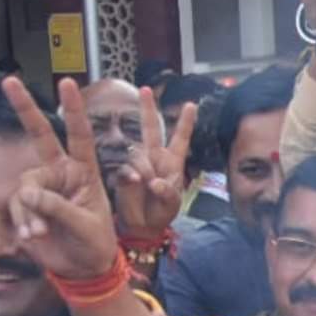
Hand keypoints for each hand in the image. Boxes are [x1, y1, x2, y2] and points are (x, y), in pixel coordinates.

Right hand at [1, 77, 120, 280]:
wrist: (84, 268)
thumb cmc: (95, 243)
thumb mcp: (85, 225)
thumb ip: (57, 207)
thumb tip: (26, 193)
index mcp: (85, 171)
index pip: (80, 135)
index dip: (73, 110)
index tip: (66, 83)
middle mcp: (61, 173)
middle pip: (40, 135)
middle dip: (24, 107)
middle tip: (9, 80)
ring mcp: (42, 188)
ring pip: (25, 186)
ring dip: (28, 209)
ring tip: (39, 232)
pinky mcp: (27, 206)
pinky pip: (17, 206)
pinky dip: (22, 221)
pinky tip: (33, 237)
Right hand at [114, 87, 195, 242]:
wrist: (143, 226)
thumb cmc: (162, 214)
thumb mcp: (173, 205)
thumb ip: (168, 192)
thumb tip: (154, 182)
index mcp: (173, 162)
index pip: (180, 138)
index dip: (185, 123)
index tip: (191, 105)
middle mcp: (155, 158)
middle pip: (152, 129)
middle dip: (148, 109)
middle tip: (145, 89)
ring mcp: (139, 164)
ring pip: (138, 153)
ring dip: (145, 169)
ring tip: (148, 186)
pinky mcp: (124, 173)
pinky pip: (127, 168)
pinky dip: (132, 176)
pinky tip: (136, 183)